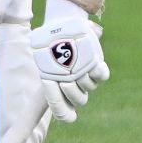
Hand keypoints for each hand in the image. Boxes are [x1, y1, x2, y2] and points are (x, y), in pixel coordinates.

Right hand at [29, 0, 108, 122]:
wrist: (61, 26)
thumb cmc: (48, 41)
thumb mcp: (40, 56)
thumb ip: (46, 70)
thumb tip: (50, 78)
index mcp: (57, 87)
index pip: (62, 110)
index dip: (65, 113)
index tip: (69, 116)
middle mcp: (72, 84)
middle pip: (78, 101)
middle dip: (71, 93)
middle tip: (65, 80)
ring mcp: (85, 76)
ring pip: (89, 88)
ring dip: (83, 80)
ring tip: (76, 68)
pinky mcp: (96, 66)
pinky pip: (102, 76)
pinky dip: (98, 73)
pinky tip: (94, 66)